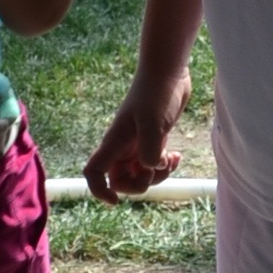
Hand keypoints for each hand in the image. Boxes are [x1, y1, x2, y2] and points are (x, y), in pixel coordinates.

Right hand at [84, 68, 188, 202]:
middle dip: (139, 184)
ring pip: (141, 174)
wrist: (168, 72)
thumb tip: (150, 168)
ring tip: (172, 160)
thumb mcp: (154, 123)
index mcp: (115, 143)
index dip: (99, 190)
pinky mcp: (154, 139)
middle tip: (155, 169)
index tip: (116, 201)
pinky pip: (155, 163)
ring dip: (158, 175)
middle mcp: (123, 146)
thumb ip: (150, 150)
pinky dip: (167, 165)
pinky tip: (178, 155)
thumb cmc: (157, 93)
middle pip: (120, 180)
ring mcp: (139, 143)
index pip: (94, 172)